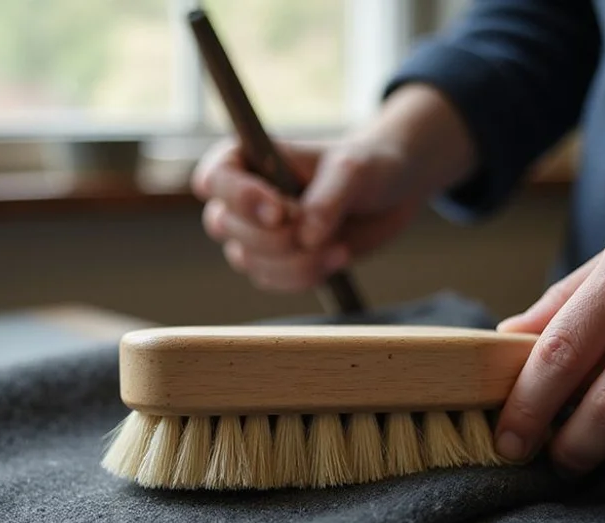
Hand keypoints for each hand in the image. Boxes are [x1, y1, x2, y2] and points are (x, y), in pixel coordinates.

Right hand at [190, 83, 477, 291]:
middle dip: (275, 237)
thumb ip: (328, 198)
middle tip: (320, 231)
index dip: (239, 199)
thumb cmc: (366, 167)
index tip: (280, 211)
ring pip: (248, 261)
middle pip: (225, 227)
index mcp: (247, 159)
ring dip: (296, 262)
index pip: (213, 179)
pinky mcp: (275, 262)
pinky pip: (272, 281)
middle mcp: (242, 198)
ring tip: (339, 246)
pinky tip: (338, 256)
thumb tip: (306, 237)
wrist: (391, 194)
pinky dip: (306, 276)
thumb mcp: (353, 171)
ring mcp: (255, 234)